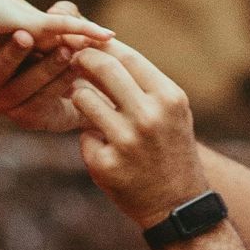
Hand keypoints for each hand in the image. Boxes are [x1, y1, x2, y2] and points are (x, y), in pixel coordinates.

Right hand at [0, 3, 87, 134]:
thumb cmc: (69, 53)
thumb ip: (62, 16)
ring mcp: (4, 101)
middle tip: (26, 36)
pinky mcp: (24, 118)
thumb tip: (58, 11)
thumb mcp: (67, 28)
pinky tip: (74, 69)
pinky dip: (58, 83)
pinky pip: (39, 102)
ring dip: (44, 68)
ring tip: (66, 51)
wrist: (88, 93)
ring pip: (19, 86)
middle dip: (12, 52)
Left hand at [67, 43, 206, 226]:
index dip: (101, 46)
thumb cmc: (170, 149)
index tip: (87, 44)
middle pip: (104, 69)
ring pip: (84, 99)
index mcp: (169, 98)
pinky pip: (85, 136)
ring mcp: (126, 142)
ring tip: (91, 107)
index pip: (128, 57)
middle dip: (82, 59)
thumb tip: (101, 48)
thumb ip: (141, 83)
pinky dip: (92, 139)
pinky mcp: (106, 165)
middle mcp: (149, 117)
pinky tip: (108, 151)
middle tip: (71, 59)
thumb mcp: (170, 111)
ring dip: (80, 97)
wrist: (177, 205)